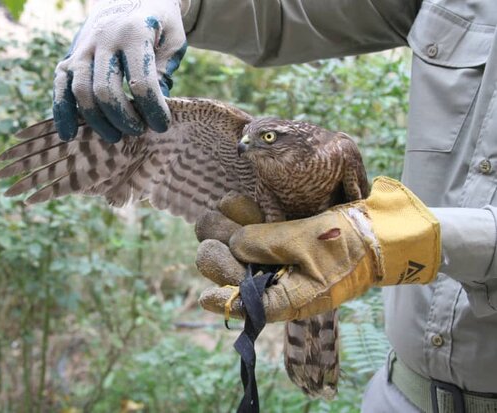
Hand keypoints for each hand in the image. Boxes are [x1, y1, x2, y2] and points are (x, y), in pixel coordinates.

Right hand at [53, 0, 187, 141]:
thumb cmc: (159, 26)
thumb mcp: (172, 43)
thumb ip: (163, 74)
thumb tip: (153, 112)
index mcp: (135, 33)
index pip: (141, 82)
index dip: (153, 110)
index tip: (162, 126)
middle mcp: (104, 38)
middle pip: (106, 90)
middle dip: (123, 118)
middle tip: (138, 131)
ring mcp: (83, 47)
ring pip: (82, 91)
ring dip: (98, 121)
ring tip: (116, 136)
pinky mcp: (70, 56)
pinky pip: (60, 86)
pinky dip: (61, 112)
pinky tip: (69, 134)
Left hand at [196, 177, 441, 321]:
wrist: (381, 228)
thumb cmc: (351, 241)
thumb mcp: (309, 242)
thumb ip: (269, 243)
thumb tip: (234, 244)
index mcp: (293, 297)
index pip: (254, 307)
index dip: (228, 302)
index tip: (206, 297)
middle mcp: (282, 284)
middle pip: (240, 276)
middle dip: (220, 257)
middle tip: (206, 237)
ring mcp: (282, 263)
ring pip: (242, 253)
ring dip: (225, 233)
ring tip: (211, 214)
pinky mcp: (284, 243)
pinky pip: (257, 236)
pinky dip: (243, 219)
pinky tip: (229, 201)